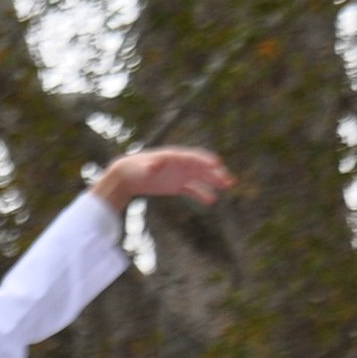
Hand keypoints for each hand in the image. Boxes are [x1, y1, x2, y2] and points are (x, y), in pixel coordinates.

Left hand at [94, 146, 232, 211]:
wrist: (127, 175)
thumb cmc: (134, 168)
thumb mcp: (141, 167)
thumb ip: (150, 165)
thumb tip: (153, 165)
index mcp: (175, 156)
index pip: (194, 157)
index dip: (206, 160)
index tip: (218, 164)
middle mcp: (181, 164)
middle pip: (202, 168)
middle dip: (216, 173)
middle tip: (229, 181)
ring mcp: (180, 174)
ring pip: (201, 178)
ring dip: (214, 182)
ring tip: (228, 187)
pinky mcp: (177, 185)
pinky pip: (193, 189)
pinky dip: (202, 194)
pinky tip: (211, 200)